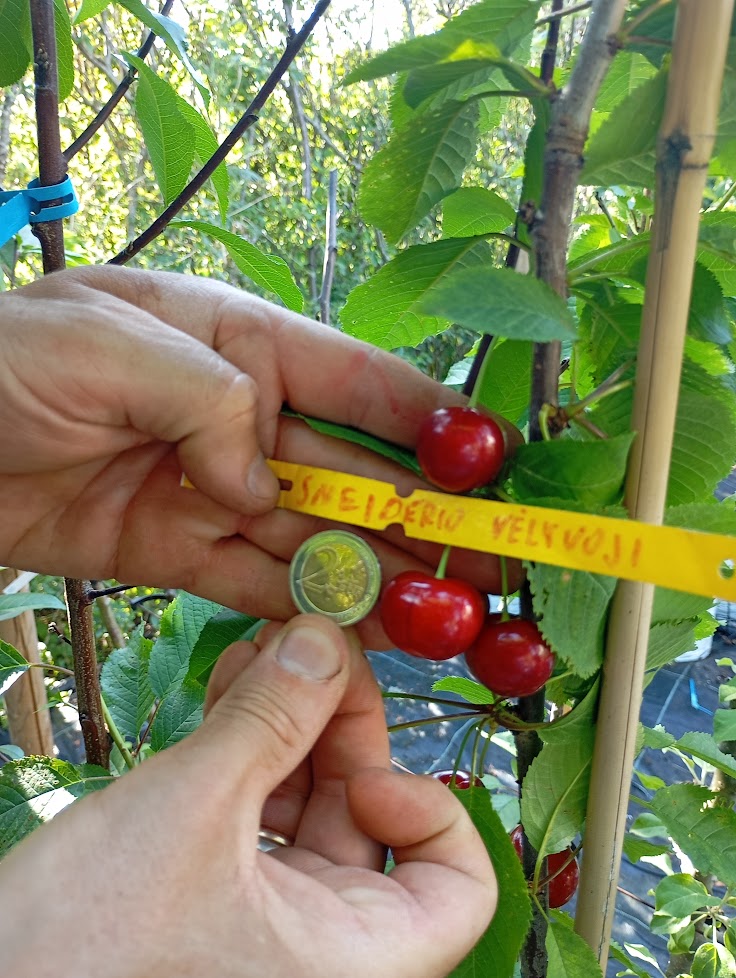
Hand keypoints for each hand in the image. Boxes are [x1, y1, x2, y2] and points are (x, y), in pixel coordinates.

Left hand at [0, 266, 519, 645]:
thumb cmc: (1, 362)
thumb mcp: (103, 345)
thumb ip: (205, 400)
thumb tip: (262, 485)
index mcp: (240, 344)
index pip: (360, 383)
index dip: (434, 424)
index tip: (497, 469)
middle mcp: (243, 418)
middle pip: (356, 474)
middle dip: (428, 521)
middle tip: (495, 569)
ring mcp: (213, 489)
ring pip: (318, 539)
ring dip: (384, 578)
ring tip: (451, 620)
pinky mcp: (178, 550)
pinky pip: (260, 581)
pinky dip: (312, 608)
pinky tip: (369, 634)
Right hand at [0, 616, 496, 977]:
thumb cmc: (82, 950)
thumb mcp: (192, 810)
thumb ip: (270, 718)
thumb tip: (326, 637)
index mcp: (350, 961)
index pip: (459, 890)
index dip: (436, 813)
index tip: (372, 770)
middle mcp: (320, 947)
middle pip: (370, 817)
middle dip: (341, 723)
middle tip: (313, 648)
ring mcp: (266, 919)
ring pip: (311, 804)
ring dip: (290, 721)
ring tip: (262, 652)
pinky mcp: (217, 893)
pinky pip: (258, 811)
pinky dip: (250, 749)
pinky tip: (232, 688)